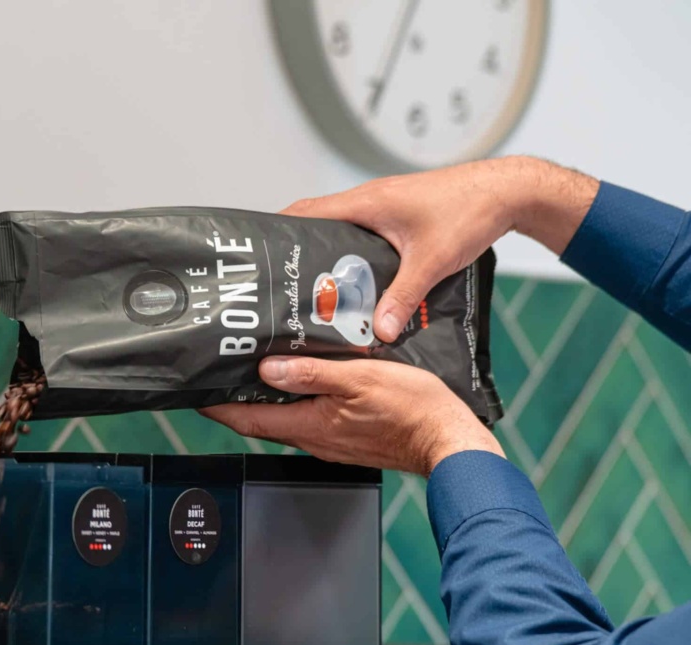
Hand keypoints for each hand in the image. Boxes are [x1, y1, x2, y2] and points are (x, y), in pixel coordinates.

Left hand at [201, 357, 503, 476]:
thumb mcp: (358, 379)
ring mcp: (331, 441)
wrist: (448, 440)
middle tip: (222, 375)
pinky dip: (297, 402)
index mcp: (310, 425)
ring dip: (268, 399)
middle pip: (262, 419)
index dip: (218, 407)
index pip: (247, 419)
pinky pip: (311, 419)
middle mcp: (314, 438)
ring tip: (258, 372)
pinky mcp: (348, 438)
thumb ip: (310, 374)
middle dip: (237, 400)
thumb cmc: (412, 411)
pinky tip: (305, 384)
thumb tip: (267, 370)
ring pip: (286, 419)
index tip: (196, 394)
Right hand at [281, 156, 596, 341]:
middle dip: (295, 252)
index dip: (277, 233)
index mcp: (365, 203)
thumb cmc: (470, 211)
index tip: (259, 259)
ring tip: (311, 291)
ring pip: (338, 230)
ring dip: (324, 255)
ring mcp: (382, 208)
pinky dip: (348, 255)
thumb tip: (379, 333)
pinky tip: (353, 283)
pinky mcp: (396, 216)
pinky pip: (359, 235)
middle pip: (314, 223)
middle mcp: (367, 201)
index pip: (304, 212)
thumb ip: (403, 297)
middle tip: (280, 287)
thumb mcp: (433, 261)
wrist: (506, 191)